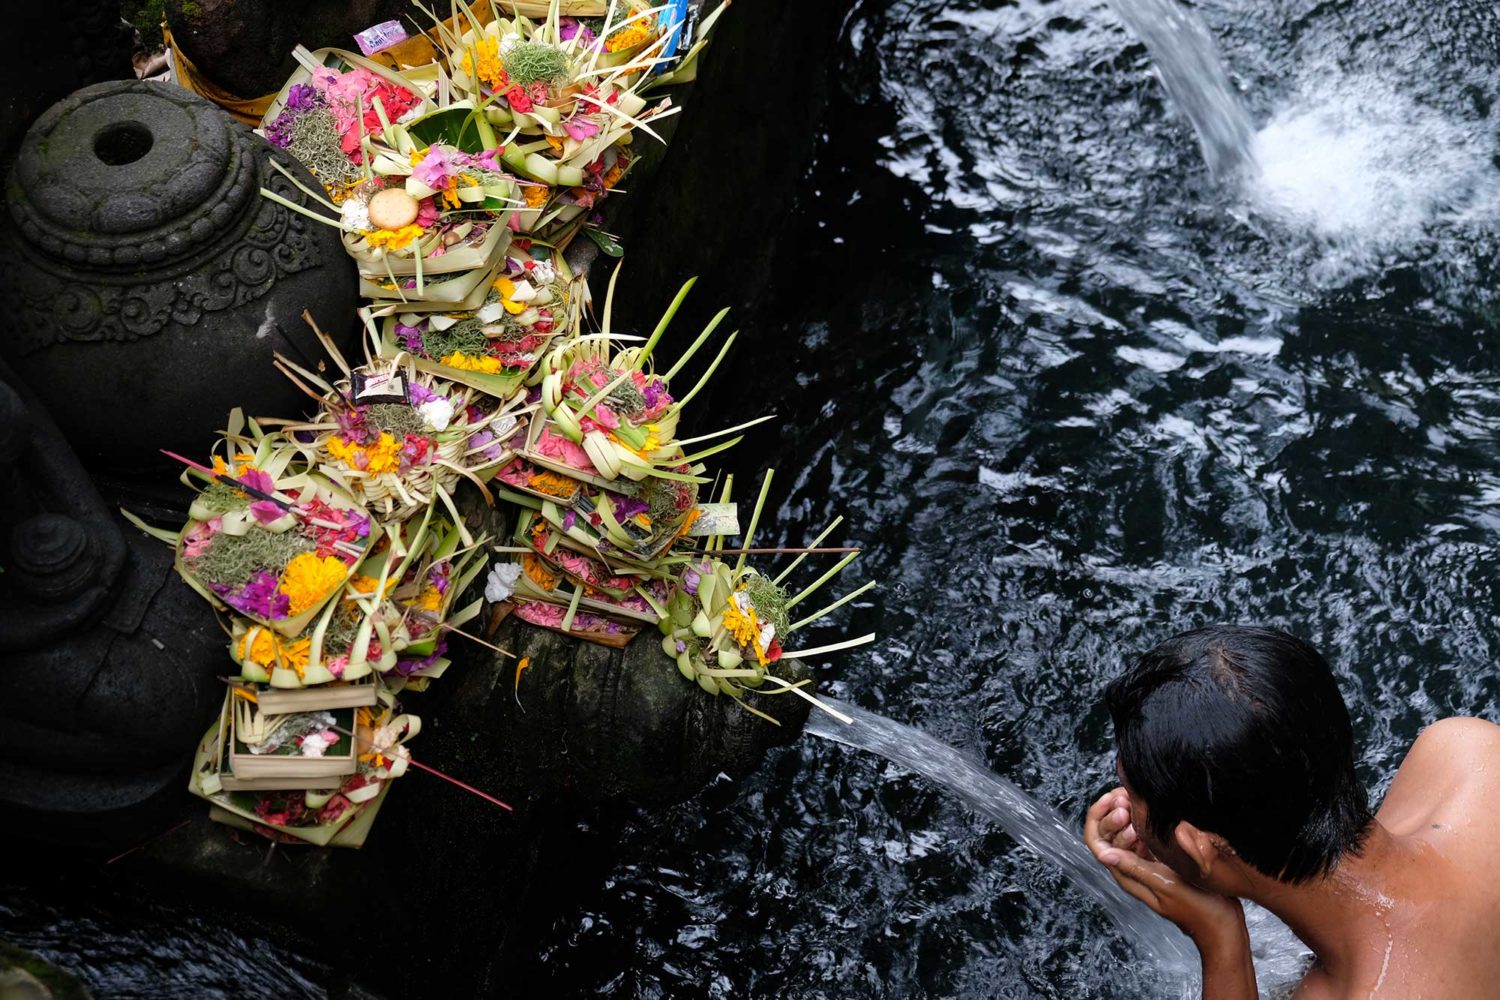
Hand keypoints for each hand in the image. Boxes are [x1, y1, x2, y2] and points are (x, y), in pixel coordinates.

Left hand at [1084, 788, 1245, 948]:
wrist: (1223, 924)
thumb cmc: (1198, 908)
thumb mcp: (1166, 885)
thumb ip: (1136, 869)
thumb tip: (1103, 854)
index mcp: (1128, 875)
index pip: (1097, 843)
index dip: (1100, 818)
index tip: (1116, 800)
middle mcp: (1133, 868)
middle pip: (1108, 834)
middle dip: (1112, 811)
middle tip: (1128, 796)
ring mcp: (1148, 864)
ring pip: (1126, 833)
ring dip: (1128, 814)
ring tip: (1138, 797)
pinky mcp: (1163, 861)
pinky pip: (1144, 837)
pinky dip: (1144, 822)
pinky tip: (1155, 811)